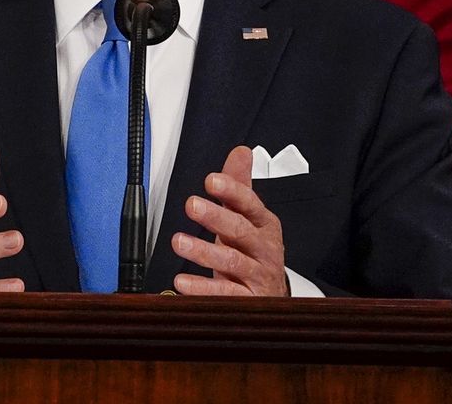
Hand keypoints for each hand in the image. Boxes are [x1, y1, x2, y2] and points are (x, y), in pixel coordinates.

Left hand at [171, 146, 287, 296]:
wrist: (271, 297)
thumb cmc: (255, 253)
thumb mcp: (250, 219)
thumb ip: (240, 187)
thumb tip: (241, 152)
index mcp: (264, 225)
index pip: (250, 203)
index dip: (232, 191)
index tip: (211, 180)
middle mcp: (263, 248)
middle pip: (240, 230)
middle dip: (216, 217)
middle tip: (192, 204)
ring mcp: (256, 275)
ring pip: (231, 261)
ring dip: (204, 251)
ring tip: (180, 242)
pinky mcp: (247, 300)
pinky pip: (225, 294)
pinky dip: (203, 289)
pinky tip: (182, 282)